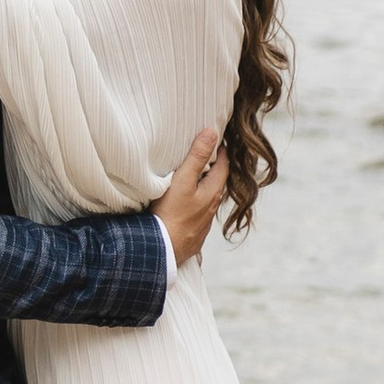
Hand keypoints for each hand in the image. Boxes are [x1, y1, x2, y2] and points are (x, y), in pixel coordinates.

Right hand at [158, 128, 229, 269]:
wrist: (161, 251)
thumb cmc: (170, 214)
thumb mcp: (182, 181)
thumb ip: (196, 157)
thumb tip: (211, 132)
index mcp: (212, 193)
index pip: (223, 166)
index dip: (221, 151)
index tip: (217, 140)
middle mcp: (211, 209)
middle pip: (217, 184)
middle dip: (214, 169)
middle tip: (208, 155)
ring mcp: (202, 224)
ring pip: (208, 201)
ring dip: (204, 188)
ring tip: (196, 178)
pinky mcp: (192, 236)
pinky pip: (198, 216)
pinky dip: (196, 205)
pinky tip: (186, 207)